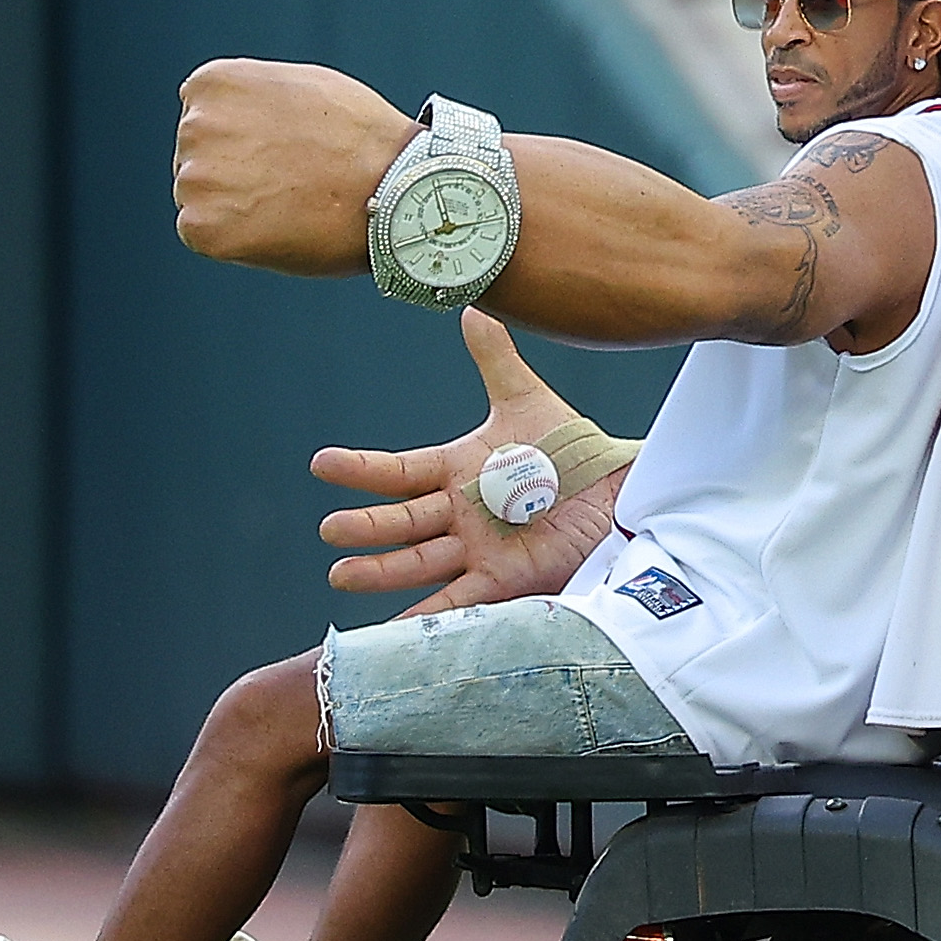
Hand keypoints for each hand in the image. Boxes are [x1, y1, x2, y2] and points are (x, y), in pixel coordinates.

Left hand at [175, 57, 418, 275]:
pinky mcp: (201, 226)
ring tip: (291, 205)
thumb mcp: (304, 86)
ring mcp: (195, 177)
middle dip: (235, 172)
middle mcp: (194, 125)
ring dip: (234, 206)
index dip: (247, 139)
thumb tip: (240, 118)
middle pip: (200, 157)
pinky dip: (235, 239)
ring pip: (201, 197)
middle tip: (291, 183)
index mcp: (214, 84)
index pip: (207, 116)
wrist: (397, 188)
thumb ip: (258, 97)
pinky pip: (203, 234)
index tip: (282, 153)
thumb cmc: (363, 140)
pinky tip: (277, 229)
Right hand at [312, 312, 628, 614]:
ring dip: (380, 572)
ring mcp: (475, 549)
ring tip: (341, 576)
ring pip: (417, 563)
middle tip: (331, 530)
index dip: (360, 470)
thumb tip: (471, 309)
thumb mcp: (527, 401)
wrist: (619, 493)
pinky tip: (388, 631)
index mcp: (454, 471)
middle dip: (366, 528)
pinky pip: (455, 603)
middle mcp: (456, 513)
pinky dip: (423, 618)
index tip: (322, 463)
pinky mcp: (501, 581)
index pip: (397, 471)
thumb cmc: (572, 448)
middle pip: (401, 522)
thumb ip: (495, 360)